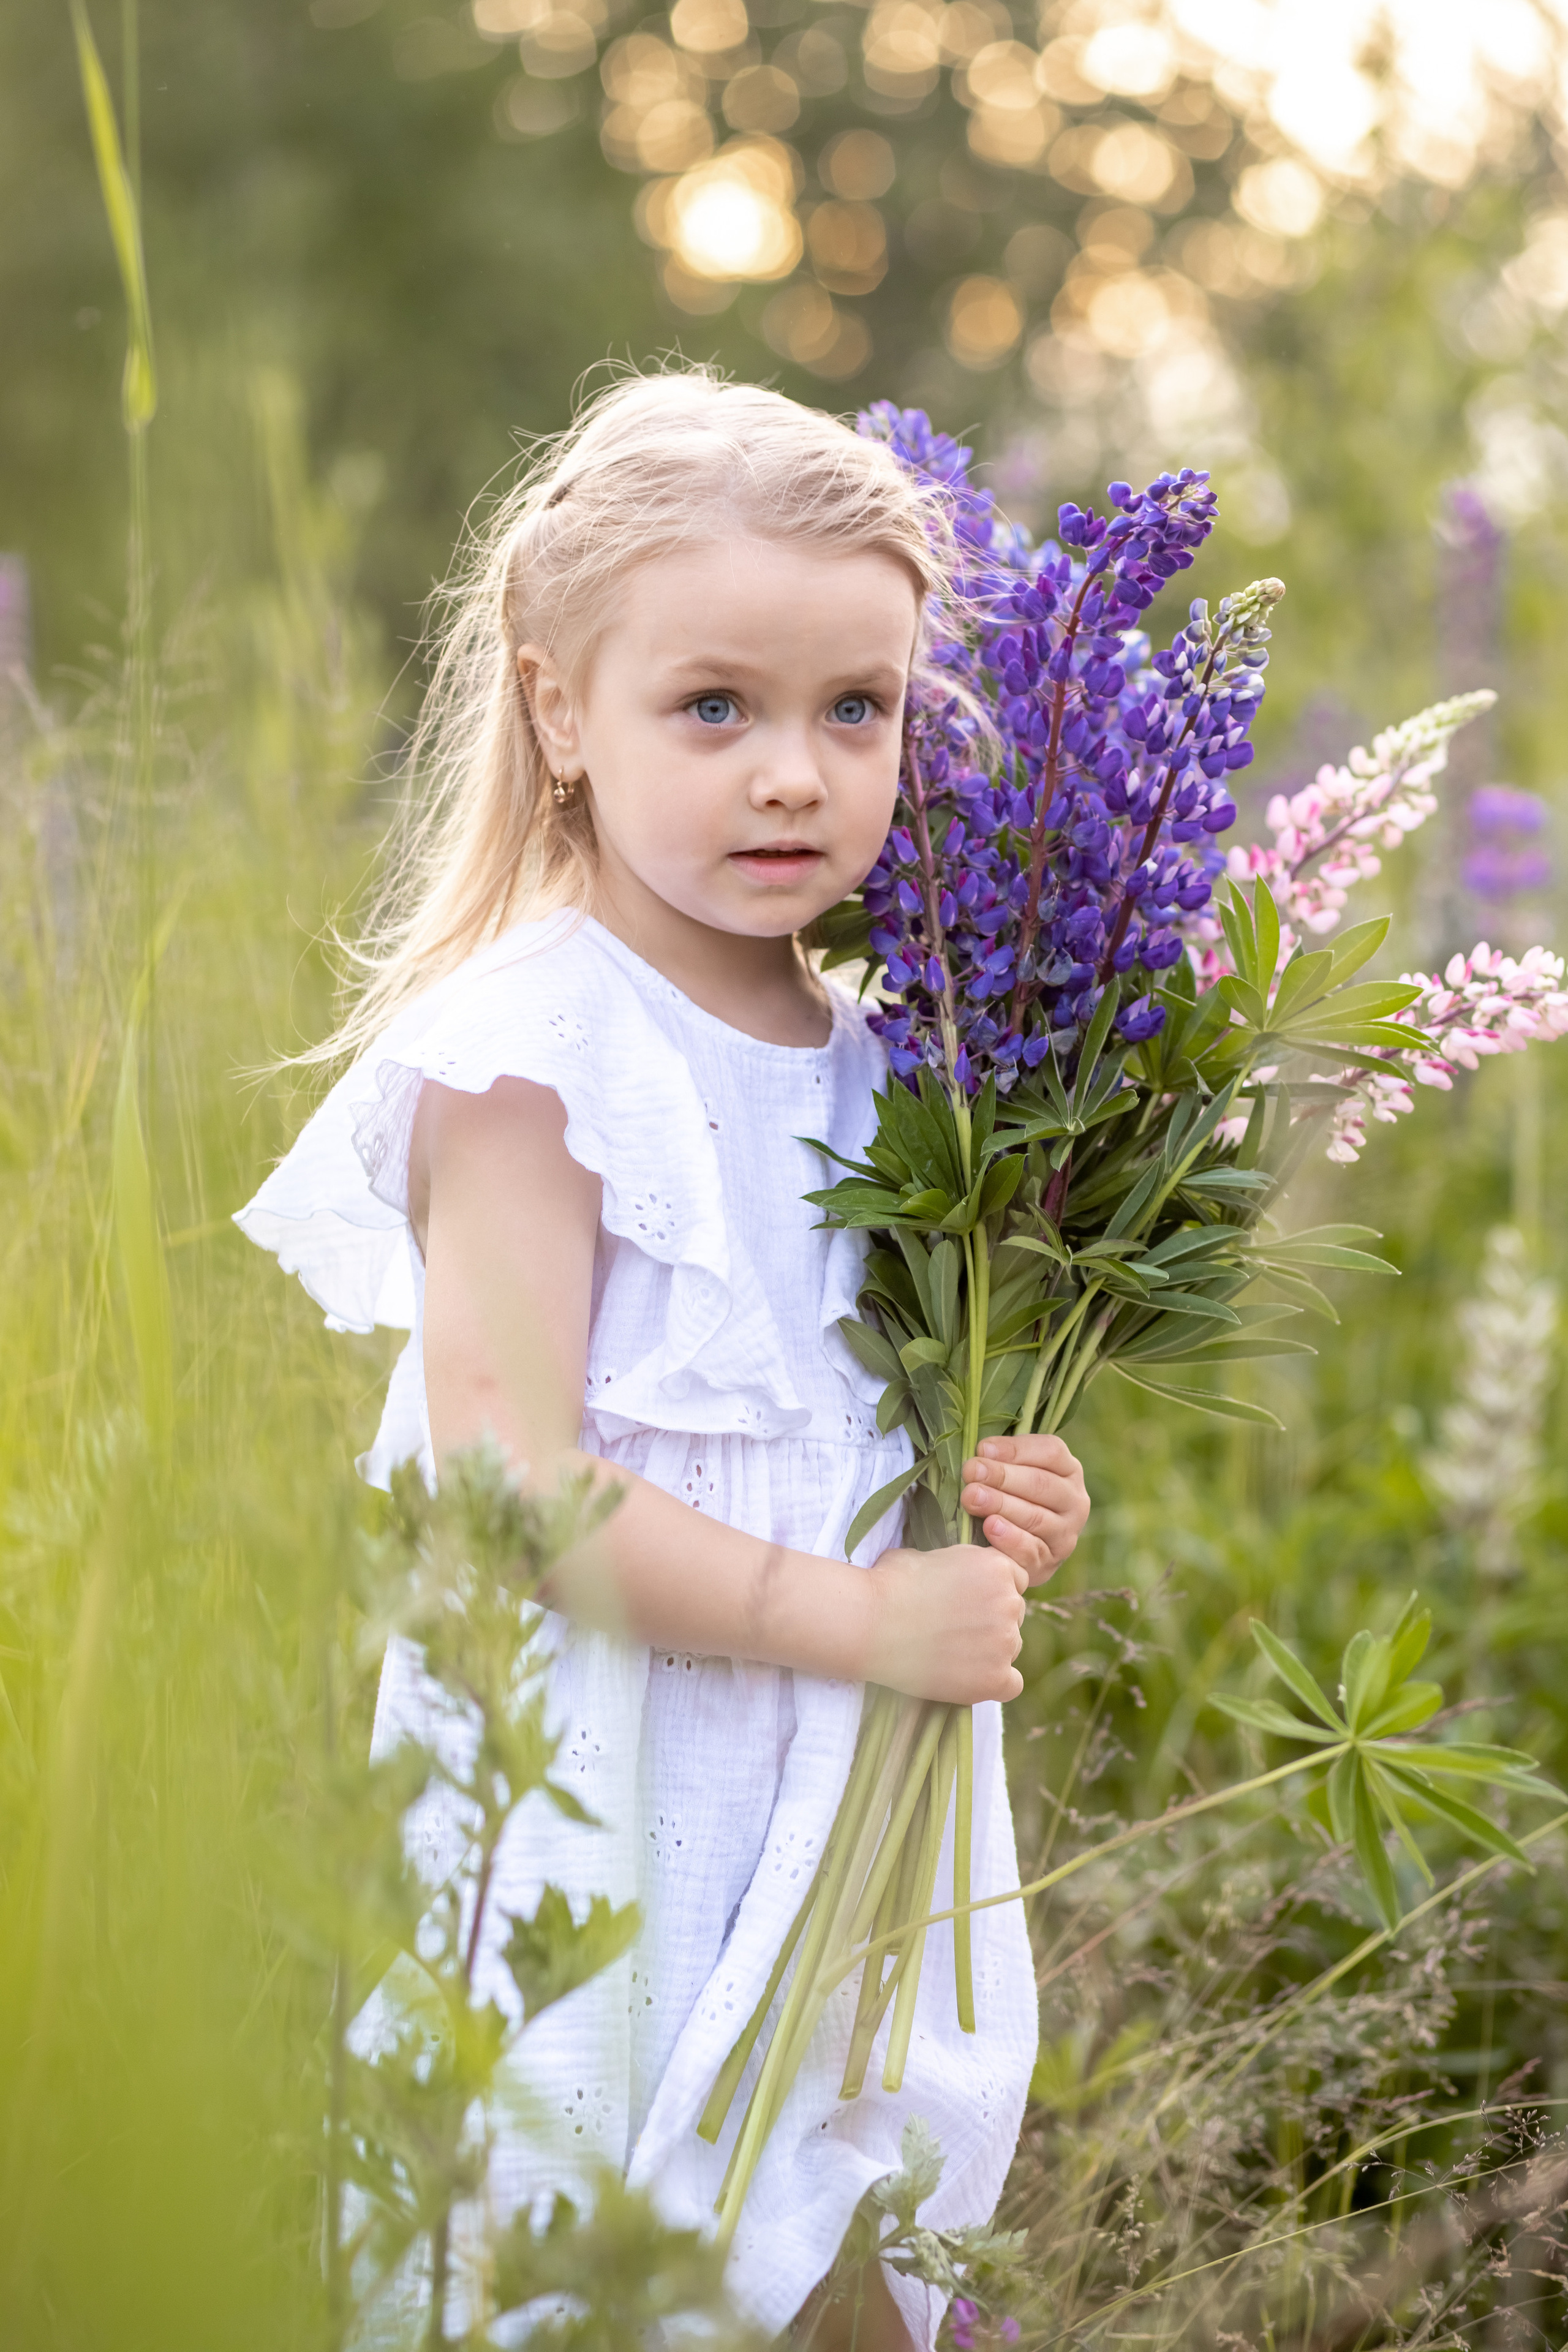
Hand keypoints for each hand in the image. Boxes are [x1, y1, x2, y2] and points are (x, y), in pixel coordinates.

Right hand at [862, 1542, 1027, 1703]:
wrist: (869, 1624)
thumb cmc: (889, 1585)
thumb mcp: (927, 1556)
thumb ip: (954, 1565)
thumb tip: (951, 1574)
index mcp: (996, 1566)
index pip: (1014, 1580)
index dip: (989, 1590)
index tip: (966, 1601)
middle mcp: (1009, 1602)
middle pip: (1014, 1614)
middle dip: (990, 1620)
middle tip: (954, 1629)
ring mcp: (1005, 1642)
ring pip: (1011, 1648)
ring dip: (990, 1650)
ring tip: (949, 1653)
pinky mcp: (994, 1678)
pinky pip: (1011, 1684)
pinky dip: (993, 1682)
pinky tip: (966, 1677)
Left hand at [959, 1432, 1088, 1586]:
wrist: (1018, 1551)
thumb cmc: (1012, 1499)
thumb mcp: (1014, 1473)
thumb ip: (1003, 1459)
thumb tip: (982, 1451)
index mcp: (1068, 1470)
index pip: (1051, 1452)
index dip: (1016, 1449)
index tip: (982, 1449)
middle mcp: (1074, 1501)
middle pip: (1041, 1483)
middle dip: (1002, 1476)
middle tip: (971, 1471)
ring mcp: (1066, 1534)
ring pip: (1036, 1517)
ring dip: (1001, 1505)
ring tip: (972, 1497)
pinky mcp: (1050, 1562)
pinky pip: (1031, 1549)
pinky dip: (1010, 1538)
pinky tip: (990, 1527)